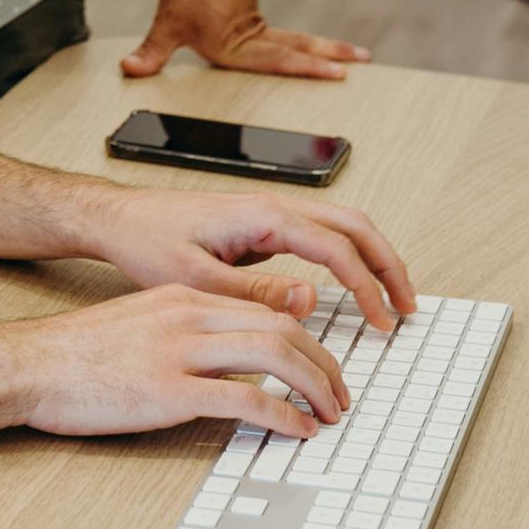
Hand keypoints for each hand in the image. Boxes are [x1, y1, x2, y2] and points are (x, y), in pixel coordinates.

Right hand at [1, 285, 347, 440]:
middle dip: (324, 362)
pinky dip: (282, 415)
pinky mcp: (168, 389)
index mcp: (182, 298)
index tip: (323, 368)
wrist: (27, 365)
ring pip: (274, 355)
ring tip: (330, 414)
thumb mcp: (137, 326)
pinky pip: (245, 399)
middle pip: (281, 326)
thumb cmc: (73, 355)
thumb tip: (225, 363)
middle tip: (341, 395)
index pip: (265, 308)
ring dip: (315, 386)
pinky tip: (296, 430)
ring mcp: (178, 350)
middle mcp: (187, 315)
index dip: (307, 340)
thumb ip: (184, 334)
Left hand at [90, 187, 415, 330]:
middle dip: (388, 265)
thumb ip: (255, 293)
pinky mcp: (262, 229)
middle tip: (408, 307)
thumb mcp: (198, 279)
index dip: (366, 286)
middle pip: (354, 226)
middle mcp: (273, 208)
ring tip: (391, 300)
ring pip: (341, 228)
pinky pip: (319, 239)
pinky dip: (347, 260)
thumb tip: (310, 299)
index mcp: (263, 215)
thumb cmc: (149, 241)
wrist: (120, 219)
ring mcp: (270, 216)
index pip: (335, 247)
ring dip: (372, 260)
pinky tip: (352, 288)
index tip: (383, 321)